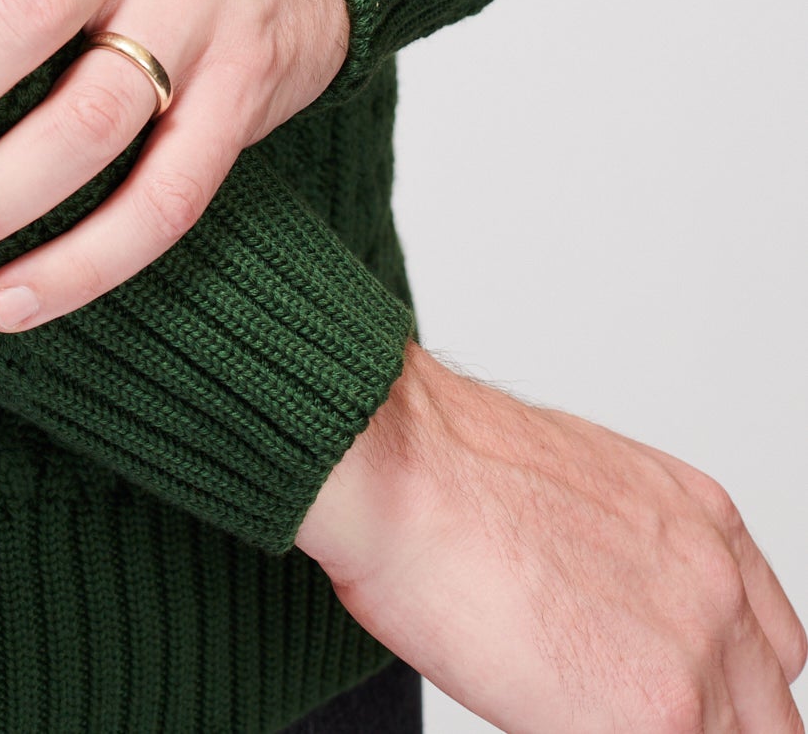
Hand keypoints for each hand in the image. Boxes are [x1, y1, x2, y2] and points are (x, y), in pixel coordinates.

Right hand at [296, 338, 807, 733]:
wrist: (399, 462)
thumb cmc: (447, 465)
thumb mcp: (580, 481)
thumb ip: (628, 554)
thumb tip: (611, 606)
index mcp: (704, 520)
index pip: (769, 645)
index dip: (727, 684)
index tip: (689, 700)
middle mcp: (717, 587)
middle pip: (767, 713)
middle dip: (711, 724)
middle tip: (633, 712)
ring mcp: (694, 660)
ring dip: (663, 729)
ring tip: (582, 712)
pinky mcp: (653, 719)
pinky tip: (556, 717)